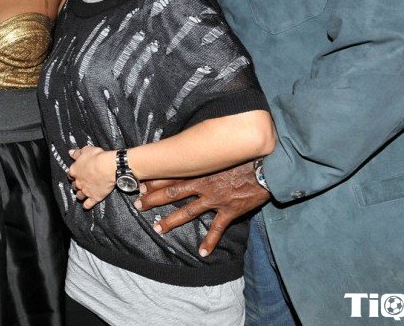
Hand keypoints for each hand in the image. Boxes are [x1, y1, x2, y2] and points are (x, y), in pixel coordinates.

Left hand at [67, 147, 115, 208]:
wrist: (108, 167)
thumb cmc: (98, 157)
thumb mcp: (86, 150)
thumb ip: (77, 153)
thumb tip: (70, 152)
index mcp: (75, 171)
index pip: (70, 175)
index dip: (73, 175)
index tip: (75, 174)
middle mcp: (78, 182)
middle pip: (74, 186)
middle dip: (76, 185)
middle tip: (80, 184)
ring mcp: (86, 191)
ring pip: (79, 196)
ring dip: (80, 195)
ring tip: (82, 195)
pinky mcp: (94, 197)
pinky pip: (88, 204)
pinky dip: (86, 205)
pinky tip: (86, 206)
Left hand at [134, 162, 268, 256]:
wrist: (265, 167)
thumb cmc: (244, 156)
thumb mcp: (220, 151)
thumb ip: (206, 155)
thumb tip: (192, 150)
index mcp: (201, 170)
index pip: (172, 174)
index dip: (155, 179)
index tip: (140, 183)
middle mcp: (204, 185)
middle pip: (173, 193)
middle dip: (154, 199)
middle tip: (138, 205)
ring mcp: (215, 200)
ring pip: (188, 212)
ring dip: (171, 221)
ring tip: (157, 229)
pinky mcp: (229, 211)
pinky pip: (217, 229)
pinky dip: (210, 242)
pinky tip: (202, 253)